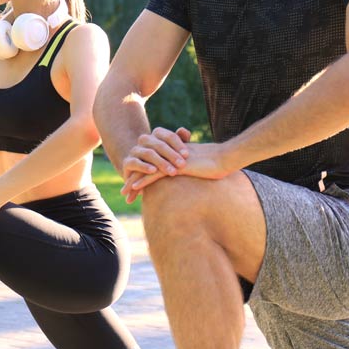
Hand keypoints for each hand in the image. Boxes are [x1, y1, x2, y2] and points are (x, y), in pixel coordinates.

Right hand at [120, 127, 189, 202]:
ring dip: (162, 163)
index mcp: (157, 135)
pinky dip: (144, 167)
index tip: (187, 155)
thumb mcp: (174, 153)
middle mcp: (145, 140)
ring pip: (149, 153)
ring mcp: (135, 150)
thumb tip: (184, 131)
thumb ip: (181, 141)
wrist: (143, 175)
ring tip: (172, 172)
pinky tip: (153, 171)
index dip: (178, 145)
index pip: (169, 136)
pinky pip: (135, 163)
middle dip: (172, 155)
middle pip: (160, 145)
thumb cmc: (165, 162)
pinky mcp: (127, 162)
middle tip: (182, 165)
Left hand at [121, 129, 235, 200]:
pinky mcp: (174, 166)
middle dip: (133, 178)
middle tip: (124, 191)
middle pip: (144, 165)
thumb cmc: (216, 165)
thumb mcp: (198, 167)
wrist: (224, 159)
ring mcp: (170, 160)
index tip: (132, 187)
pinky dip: (143, 181)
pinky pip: (155, 173)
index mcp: (170, 156)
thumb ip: (188, 170)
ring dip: (134, 182)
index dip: (140, 175)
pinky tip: (135, 188)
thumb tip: (186, 179)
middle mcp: (168, 155)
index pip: (150, 164)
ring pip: (146, 170)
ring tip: (125, 193)